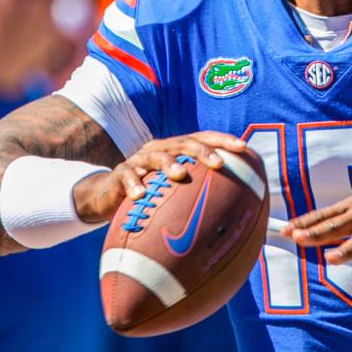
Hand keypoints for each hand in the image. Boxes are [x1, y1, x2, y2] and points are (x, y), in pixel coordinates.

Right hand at [72, 131, 246, 222]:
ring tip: (180, 175)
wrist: (108, 195)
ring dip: (169, 163)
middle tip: (219, 164)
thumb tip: (235, 213)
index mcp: (176, 150)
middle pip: (184, 143)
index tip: (243, 147)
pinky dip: (133, 184)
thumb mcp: (174, 191)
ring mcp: (139, 160)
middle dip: (203, 151)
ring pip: (156, 156)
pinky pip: (126, 176)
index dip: (222, 140)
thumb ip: (198, 193)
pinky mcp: (119, 174)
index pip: (202, 138)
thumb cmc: (151, 194)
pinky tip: (140, 195)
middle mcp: (159, 150)